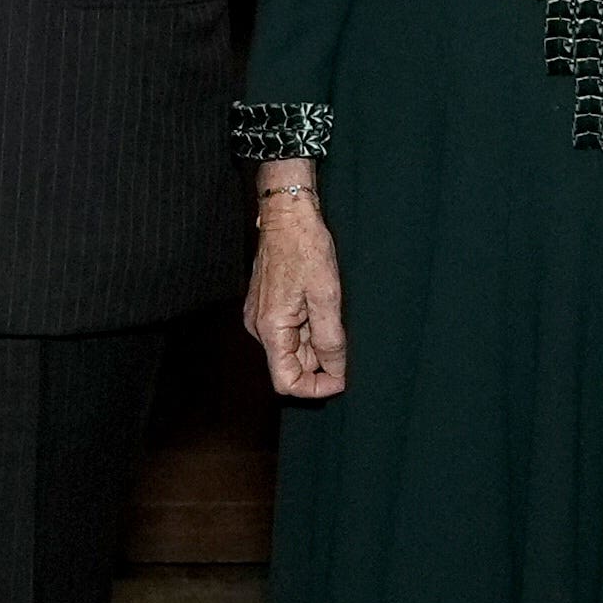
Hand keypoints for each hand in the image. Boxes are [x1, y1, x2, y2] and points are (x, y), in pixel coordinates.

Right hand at [244, 174, 345, 398]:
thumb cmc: (305, 248)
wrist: (287, 214)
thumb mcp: (327, 296)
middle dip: (320, 362)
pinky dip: (308, 329)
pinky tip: (320, 306)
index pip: (286, 382)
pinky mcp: (266, 306)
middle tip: (343, 337)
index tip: (341, 378)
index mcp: (271, 329)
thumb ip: (330, 339)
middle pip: (290, 366)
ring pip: (291, 349)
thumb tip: (336, 372)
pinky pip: (288, 332)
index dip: (315, 388)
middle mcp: (259, 328)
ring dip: (316, 344)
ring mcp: (260, 317)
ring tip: (331, 313)